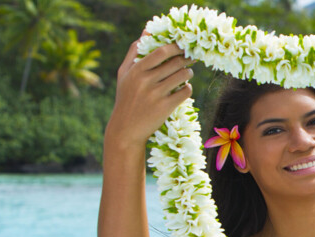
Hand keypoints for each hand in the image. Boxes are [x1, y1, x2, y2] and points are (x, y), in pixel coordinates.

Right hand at [106, 32, 195, 147]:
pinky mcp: (165, 107)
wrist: (126, 129)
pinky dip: (188, 88)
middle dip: (186, 59)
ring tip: (187, 73)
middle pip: (176, 63)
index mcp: (136, 70)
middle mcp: (145, 81)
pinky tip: (184, 88)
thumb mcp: (124, 74)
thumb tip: (147, 31)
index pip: (162, 51)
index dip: (176, 47)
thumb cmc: (126, 97)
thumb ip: (134, 51)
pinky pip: (185, 91)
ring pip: (183, 76)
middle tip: (190, 58)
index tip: (183, 46)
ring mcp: (156, 94)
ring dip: (189, 73)